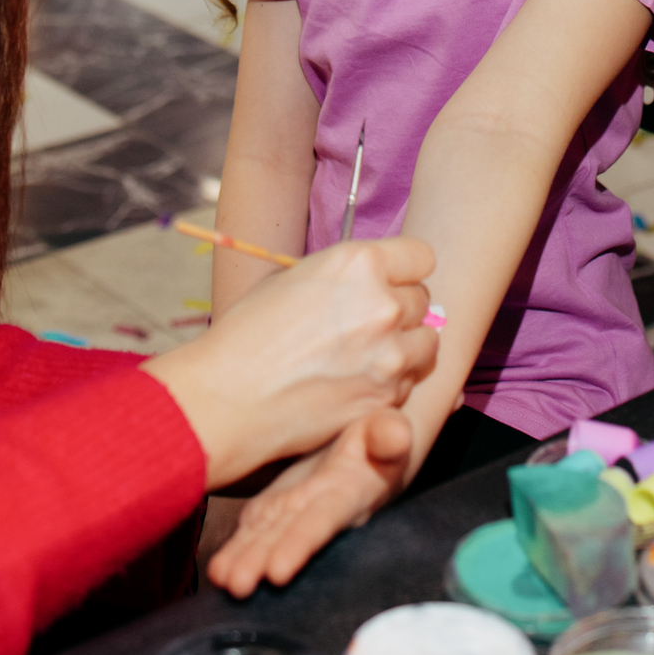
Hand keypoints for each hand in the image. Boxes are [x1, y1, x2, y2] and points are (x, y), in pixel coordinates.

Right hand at [143, 239, 436, 489]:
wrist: (227, 397)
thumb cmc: (248, 333)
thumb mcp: (294, 277)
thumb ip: (345, 276)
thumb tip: (375, 281)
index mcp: (359, 263)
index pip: (421, 256)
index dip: (405, 270)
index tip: (392, 282)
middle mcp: (383, 303)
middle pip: (422, 299)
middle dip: (400, 311)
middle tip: (366, 326)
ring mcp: (389, 354)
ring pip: (426, 343)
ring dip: (404, 348)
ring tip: (367, 356)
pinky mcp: (386, 398)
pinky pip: (409, 383)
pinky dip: (391, 384)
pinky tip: (354, 383)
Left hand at [208, 410, 410, 595]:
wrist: (375, 441)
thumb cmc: (384, 434)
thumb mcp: (391, 429)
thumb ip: (390, 434)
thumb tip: (397, 435)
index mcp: (350, 492)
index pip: (323, 519)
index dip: (301, 542)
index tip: (277, 571)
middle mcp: (321, 508)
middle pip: (289, 536)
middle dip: (263, 560)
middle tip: (237, 585)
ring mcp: (298, 508)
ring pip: (267, 535)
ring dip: (246, 559)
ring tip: (221, 580)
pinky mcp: (281, 503)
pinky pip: (257, 526)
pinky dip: (238, 545)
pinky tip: (217, 569)